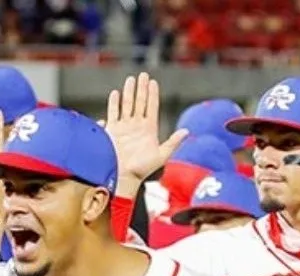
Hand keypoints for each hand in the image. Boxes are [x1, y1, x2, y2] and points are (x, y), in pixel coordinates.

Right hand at [103, 72, 187, 196]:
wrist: (123, 177)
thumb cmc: (142, 170)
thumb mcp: (161, 156)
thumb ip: (172, 142)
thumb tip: (187, 131)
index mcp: (149, 129)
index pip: (152, 107)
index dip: (153, 94)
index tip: (153, 82)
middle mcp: (137, 126)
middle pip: (139, 102)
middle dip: (141, 88)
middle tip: (143, 74)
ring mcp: (124, 127)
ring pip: (127, 105)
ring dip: (129, 92)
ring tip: (130, 79)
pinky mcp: (112, 131)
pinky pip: (113, 114)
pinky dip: (114, 104)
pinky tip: (116, 94)